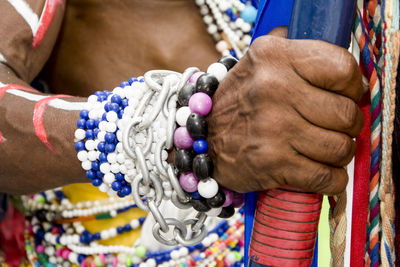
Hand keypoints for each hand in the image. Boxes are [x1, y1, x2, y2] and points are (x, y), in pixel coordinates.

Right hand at [208, 35, 364, 194]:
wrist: (202, 138)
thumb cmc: (241, 100)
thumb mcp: (261, 60)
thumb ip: (298, 50)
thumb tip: (349, 72)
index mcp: (274, 57)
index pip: (342, 69)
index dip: (353, 87)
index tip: (344, 96)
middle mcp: (272, 89)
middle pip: (346, 114)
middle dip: (347, 125)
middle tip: (333, 126)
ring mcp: (272, 129)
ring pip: (341, 148)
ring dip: (339, 153)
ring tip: (324, 148)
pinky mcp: (271, 164)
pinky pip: (326, 177)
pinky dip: (331, 179)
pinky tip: (321, 171)